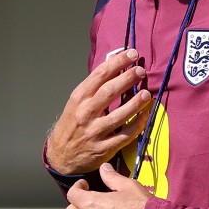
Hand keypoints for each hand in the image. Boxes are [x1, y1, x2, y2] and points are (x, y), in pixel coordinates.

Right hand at [47, 49, 152, 174]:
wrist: (61, 155)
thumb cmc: (72, 124)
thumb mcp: (77, 102)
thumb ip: (95, 85)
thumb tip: (115, 63)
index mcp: (79, 98)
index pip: (100, 75)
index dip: (117, 62)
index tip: (132, 53)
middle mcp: (86, 113)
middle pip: (109, 92)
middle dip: (127, 79)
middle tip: (141, 71)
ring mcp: (95, 132)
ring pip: (119, 115)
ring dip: (135, 103)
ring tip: (147, 94)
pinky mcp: (103, 148)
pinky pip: (124, 136)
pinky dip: (137, 125)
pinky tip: (145, 116)